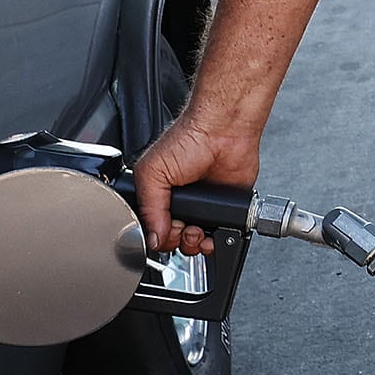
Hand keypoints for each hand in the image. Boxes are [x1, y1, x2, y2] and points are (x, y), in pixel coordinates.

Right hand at [134, 109, 262, 256]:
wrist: (224, 132)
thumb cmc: (189, 139)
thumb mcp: (153, 172)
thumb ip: (149, 207)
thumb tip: (152, 237)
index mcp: (158, 195)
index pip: (152, 229)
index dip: (158, 236)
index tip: (164, 230)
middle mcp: (180, 203)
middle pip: (173, 240)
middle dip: (177, 241)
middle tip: (183, 227)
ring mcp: (203, 208)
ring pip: (196, 243)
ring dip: (196, 243)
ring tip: (198, 229)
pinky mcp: (226, 210)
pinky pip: (221, 236)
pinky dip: (219, 241)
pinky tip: (215, 232)